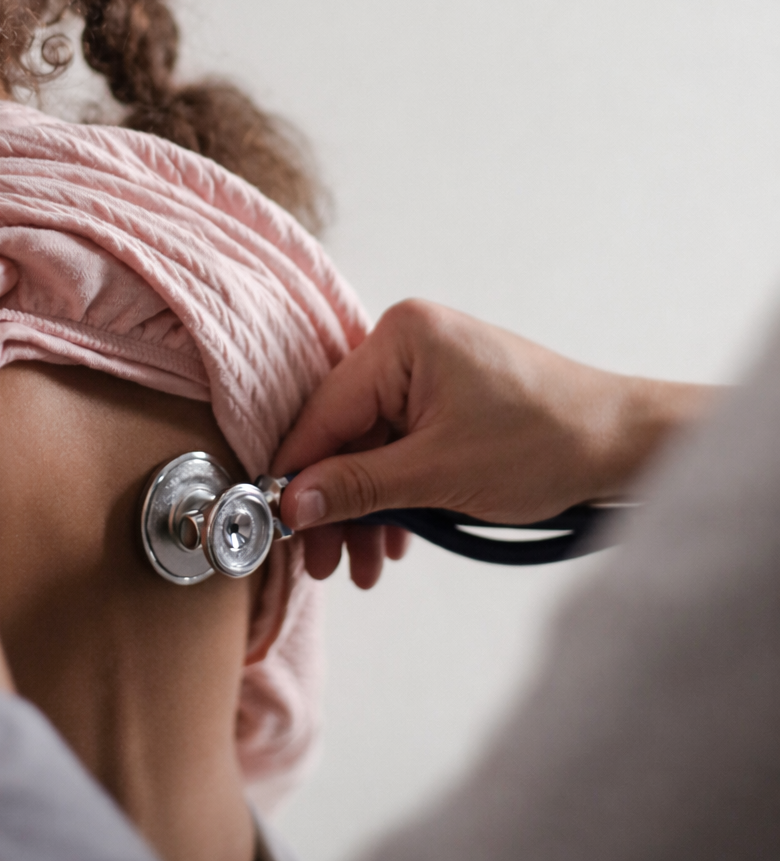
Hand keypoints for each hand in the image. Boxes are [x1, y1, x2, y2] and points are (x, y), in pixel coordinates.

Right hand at [276, 299, 718, 588]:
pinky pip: (402, 443)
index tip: (281, 526)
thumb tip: (293, 503)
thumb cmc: (546, 442)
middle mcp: (410, 341)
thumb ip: (358, 487)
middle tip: (325, 563)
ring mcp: (431, 366)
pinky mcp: (449, 393)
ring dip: (367, 507)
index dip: (299, 473)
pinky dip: (397, 491)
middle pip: (345, 431)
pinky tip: (396, 540)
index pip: (325, 411)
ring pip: (372, 445)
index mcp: (402, 338)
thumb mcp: (437, 475)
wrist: (623, 445)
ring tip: (365, 565)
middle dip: (337, 502)